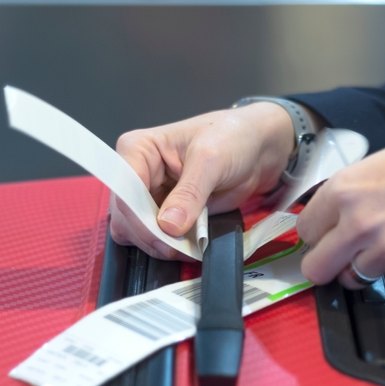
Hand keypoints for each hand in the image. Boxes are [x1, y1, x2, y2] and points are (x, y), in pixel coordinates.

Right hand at [111, 102, 295, 258]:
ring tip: (187, 247)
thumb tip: (168, 226)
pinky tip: (190, 247)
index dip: (139, 218)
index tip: (164, 238)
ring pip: (137, 232)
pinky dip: (171, 247)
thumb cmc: (233, 138)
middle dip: (150, 235)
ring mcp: (151, 196)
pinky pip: (158, 238)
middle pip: (126, 216)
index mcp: (138, 149)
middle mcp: (137, 173)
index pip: (124, 190)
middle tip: (178, 247)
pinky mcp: (167, 214)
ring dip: (159, 245)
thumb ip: (189, 193)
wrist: (259, 148)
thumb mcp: (211, 159)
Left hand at [297, 117, 384, 288]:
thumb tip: (321, 230)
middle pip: (318, 269)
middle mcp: (360, 223)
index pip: (305, 232)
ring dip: (372, 266)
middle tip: (345, 258)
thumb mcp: (370, 168)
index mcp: (342, 192)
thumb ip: (343, 200)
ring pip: (357, 278)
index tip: (327, 237)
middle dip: (329, 266)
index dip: (318, 237)